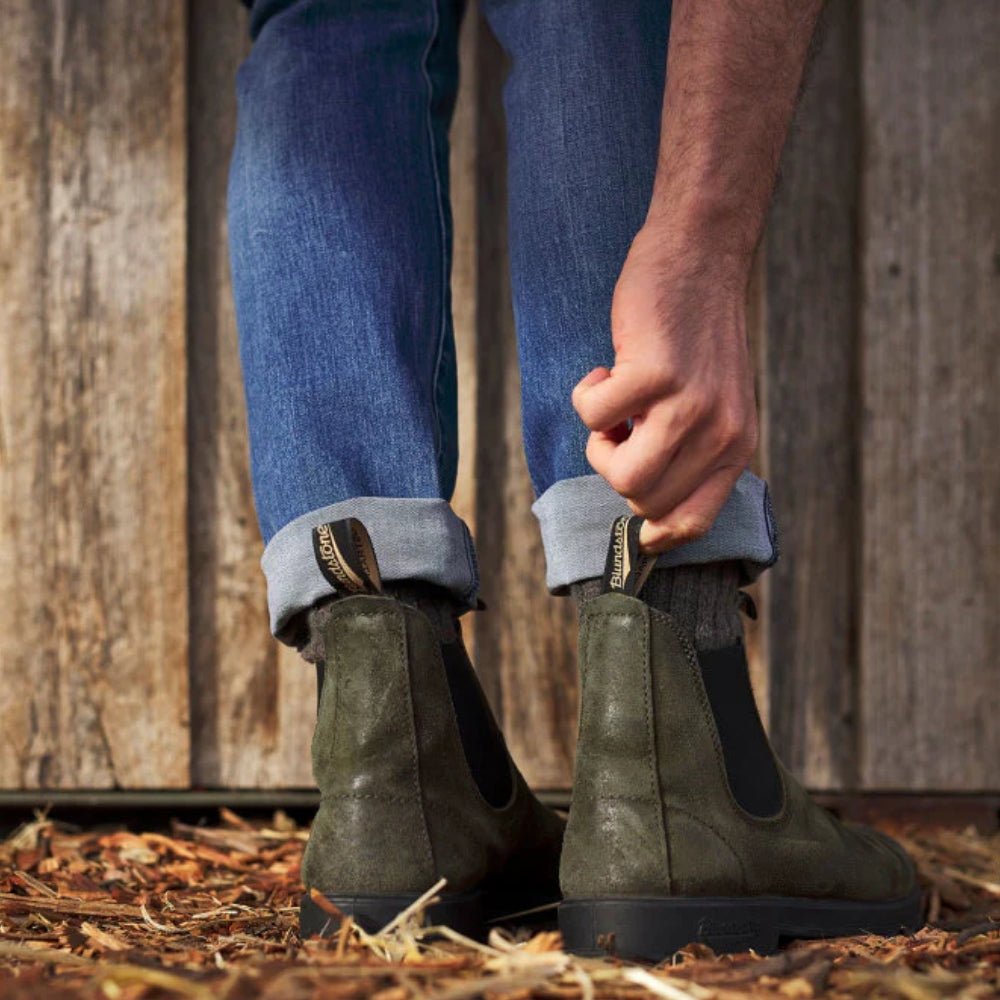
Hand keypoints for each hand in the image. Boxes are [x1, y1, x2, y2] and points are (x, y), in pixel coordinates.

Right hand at [572, 224, 757, 552]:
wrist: (699, 258)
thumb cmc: (694, 333)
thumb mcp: (714, 402)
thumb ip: (691, 450)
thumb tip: (649, 510)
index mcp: (735, 446)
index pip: (695, 521)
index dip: (658, 533)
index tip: (638, 531)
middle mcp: (719, 432)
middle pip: (644, 500)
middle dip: (617, 469)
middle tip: (622, 425)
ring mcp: (689, 405)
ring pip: (621, 474)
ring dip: (599, 443)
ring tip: (613, 404)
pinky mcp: (655, 374)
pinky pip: (594, 418)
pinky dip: (585, 394)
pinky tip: (607, 366)